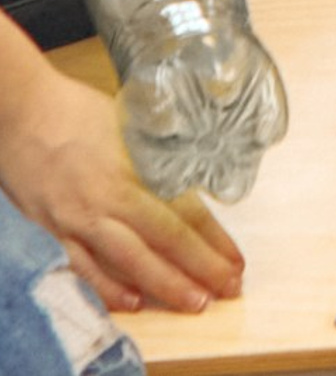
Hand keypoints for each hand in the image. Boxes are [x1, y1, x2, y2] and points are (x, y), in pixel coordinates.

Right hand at [0, 76, 242, 314]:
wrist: (23, 113)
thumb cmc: (76, 110)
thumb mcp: (130, 124)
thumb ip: (155, 155)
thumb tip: (187, 177)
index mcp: (137, 164)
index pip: (185, 208)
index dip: (213, 238)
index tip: (235, 259)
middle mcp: (112, 195)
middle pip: (165, 238)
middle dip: (200, 267)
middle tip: (229, 288)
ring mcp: (81, 217)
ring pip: (129, 259)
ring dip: (164, 284)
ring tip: (194, 302)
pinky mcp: (55, 230)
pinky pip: (84, 267)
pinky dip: (108, 288)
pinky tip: (133, 303)